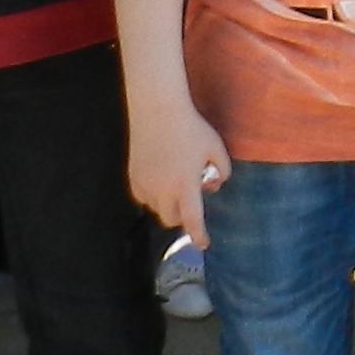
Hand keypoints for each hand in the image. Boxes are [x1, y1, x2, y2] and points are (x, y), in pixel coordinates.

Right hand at [131, 99, 235, 251]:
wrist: (158, 109)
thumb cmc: (191, 128)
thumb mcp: (216, 147)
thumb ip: (222, 170)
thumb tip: (214, 184)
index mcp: (185, 184)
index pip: (192, 219)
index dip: (198, 235)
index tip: (202, 244)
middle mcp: (163, 189)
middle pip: (172, 218)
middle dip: (182, 215)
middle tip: (191, 196)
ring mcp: (145, 184)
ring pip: (156, 208)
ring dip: (167, 204)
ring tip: (175, 181)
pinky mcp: (133, 177)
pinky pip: (144, 196)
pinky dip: (153, 195)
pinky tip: (161, 177)